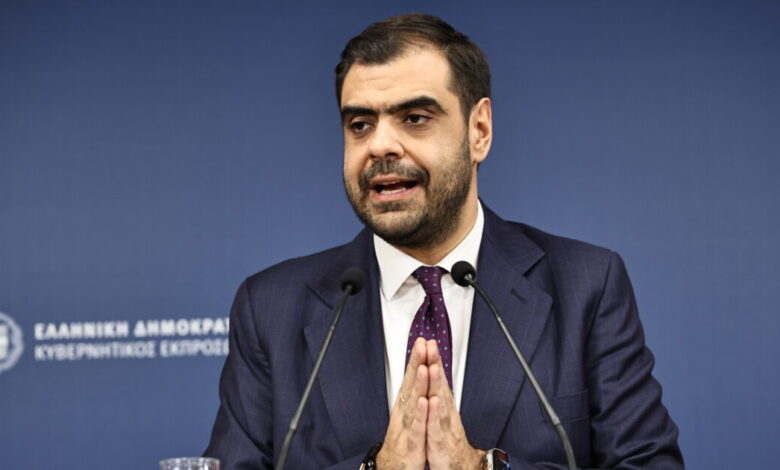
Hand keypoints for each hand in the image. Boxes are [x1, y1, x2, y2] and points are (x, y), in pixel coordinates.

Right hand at [376, 337, 428, 469]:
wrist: (396, 466)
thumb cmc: (405, 439)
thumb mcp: (410, 414)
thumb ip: (413, 394)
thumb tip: (417, 374)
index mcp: (406, 404)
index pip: (411, 377)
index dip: (417, 359)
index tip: (422, 341)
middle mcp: (405, 411)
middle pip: (411, 384)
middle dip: (417, 363)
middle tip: (421, 344)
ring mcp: (407, 425)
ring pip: (414, 401)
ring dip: (418, 384)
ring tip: (423, 366)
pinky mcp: (413, 441)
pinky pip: (418, 426)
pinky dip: (421, 414)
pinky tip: (425, 401)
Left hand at [424, 340, 484, 469]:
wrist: (457, 464)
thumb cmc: (446, 437)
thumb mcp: (440, 412)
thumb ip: (437, 392)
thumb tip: (434, 372)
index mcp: (441, 403)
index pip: (436, 377)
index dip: (432, 359)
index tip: (426, 341)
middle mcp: (444, 410)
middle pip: (439, 383)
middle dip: (434, 363)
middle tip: (430, 345)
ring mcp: (443, 424)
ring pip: (439, 400)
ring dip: (436, 383)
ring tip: (432, 366)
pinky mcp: (439, 440)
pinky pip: (435, 425)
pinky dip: (433, 413)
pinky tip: (431, 401)